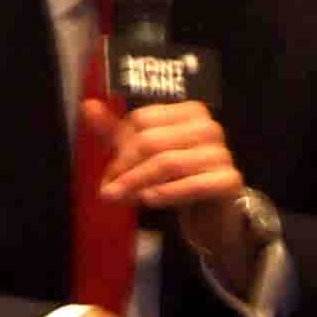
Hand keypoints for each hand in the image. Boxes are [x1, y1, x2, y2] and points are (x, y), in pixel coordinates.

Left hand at [81, 96, 257, 290]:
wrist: (212, 212)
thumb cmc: (176, 177)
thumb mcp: (143, 153)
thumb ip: (116, 130)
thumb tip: (88, 105)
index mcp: (188, 111)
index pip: (142, 120)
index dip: (119, 148)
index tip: (109, 173)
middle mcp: (208, 127)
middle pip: (152, 141)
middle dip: (125, 168)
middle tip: (107, 192)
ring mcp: (221, 153)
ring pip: (168, 163)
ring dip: (138, 183)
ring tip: (121, 199)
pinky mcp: (228, 180)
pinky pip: (193, 184)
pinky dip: (167, 193)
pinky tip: (149, 200)